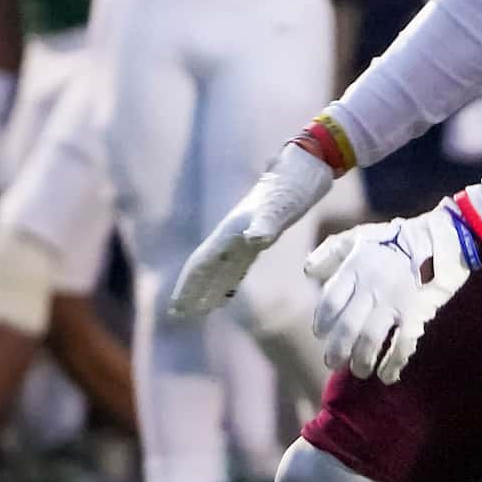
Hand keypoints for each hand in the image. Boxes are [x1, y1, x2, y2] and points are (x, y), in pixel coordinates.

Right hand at [166, 142, 338, 320]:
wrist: (305, 167)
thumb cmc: (293, 184)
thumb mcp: (282, 205)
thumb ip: (267, 222)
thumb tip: (254, 240)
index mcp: (231, 231)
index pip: (202, 263)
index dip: (188, 285)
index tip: (175, 307)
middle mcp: (233, 234)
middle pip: (205, 268)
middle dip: (190, 290)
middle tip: (177, 314)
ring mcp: (244, 235)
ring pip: (219, 268)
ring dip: (207, 289)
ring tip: (198, 310)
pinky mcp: (259, 236)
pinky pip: (237, 265)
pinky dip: (228, 282)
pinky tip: (227, 294)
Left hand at [304, 200, 481, 384]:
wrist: (439, 239)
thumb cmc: (393, 239)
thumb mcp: (357, 237)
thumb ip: (329, 252)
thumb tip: (308, 272)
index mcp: (355, 269)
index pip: (330, 302)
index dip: (322, 321)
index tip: (320, 334)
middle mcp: (371, 289)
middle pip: (346, 327)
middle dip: (337, 350)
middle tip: (332, 362)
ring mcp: (394, 303)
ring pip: (370, 340)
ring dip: (361, 361)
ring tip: (358, 370)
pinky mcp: (416, 314)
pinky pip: (402, 344)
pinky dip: (393, 363)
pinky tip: (387, 376)